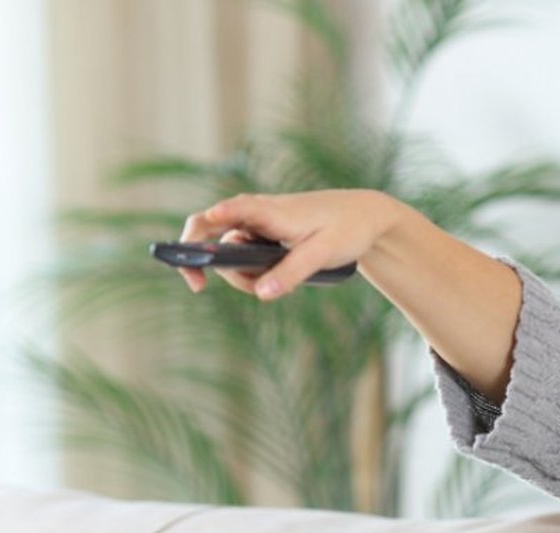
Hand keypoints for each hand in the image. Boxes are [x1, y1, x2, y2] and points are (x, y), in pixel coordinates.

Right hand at [178, 189, 406, 300]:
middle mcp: (255, 212)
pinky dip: (251, 270)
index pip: (219, 215)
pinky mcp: (266, 233)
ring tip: (269, 286)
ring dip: (238, 273)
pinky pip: (245, 253)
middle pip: (210, 233)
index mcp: (266, 210)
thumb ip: (291, 274)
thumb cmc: (346, 228)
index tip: (192, 261)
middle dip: (207, 263)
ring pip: (229, 249)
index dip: (196, 236)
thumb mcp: (322, 254)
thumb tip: (261, 294)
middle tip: (210, 288)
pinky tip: (274, 278)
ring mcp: (259, 223)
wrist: (367, 215)